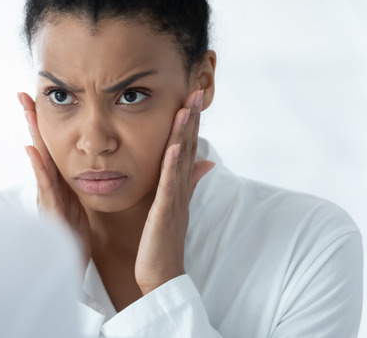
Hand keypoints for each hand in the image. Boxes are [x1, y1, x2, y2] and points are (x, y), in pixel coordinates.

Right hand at [18, 92, 91, 267]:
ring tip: (26, 108)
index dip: (44, 124)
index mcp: (58, 184)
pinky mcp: (51, 213)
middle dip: (31, 120)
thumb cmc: (73, 240)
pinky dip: (38, 167)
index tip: (39, 98)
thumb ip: (70, 188)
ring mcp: (47, 199)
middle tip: (23, 93)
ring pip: (39, 161)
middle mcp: (48, 188)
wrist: (71, 270)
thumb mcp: (75, 208)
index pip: (50, 147)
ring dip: (32, 134)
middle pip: (40, 147)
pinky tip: (32, 149)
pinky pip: (44, 186)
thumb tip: (71, 168)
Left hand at [135, 89, 215, 294]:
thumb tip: (206, 161)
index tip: (192, 96)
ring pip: (181, 160)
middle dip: (192, 118)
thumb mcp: (175, 206)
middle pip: (189, 147)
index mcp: (180, 186)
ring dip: (185, 133)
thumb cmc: (163, 243)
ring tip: (188, 108)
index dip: (191, 122)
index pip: (187, 146)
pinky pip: (170, 185)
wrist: (161, 275)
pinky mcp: (165, 212)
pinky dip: (173, 164)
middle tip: (196, 90)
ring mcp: (175, 199)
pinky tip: (174, 145)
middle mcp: (181, 189)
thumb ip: (188, 182)